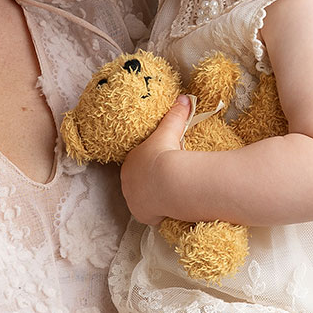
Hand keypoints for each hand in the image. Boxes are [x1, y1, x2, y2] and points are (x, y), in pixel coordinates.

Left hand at [119, 96, 193, 225]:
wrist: (170, 179)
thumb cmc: (165, 152)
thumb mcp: (170, 131)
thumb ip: (176, 115)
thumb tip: (185, 97)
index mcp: (130, 162)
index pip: (137, 164)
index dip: (149, 165)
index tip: (161, 166)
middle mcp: (127, 183)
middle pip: (138, 183)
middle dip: (149, 183)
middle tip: (167, 183)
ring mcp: (133, 200)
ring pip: (143, 200)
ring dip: (153, 199)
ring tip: (169, 197)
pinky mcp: (142, 214)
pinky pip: (150, 215)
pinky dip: (158, 213)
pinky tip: (169, 210)